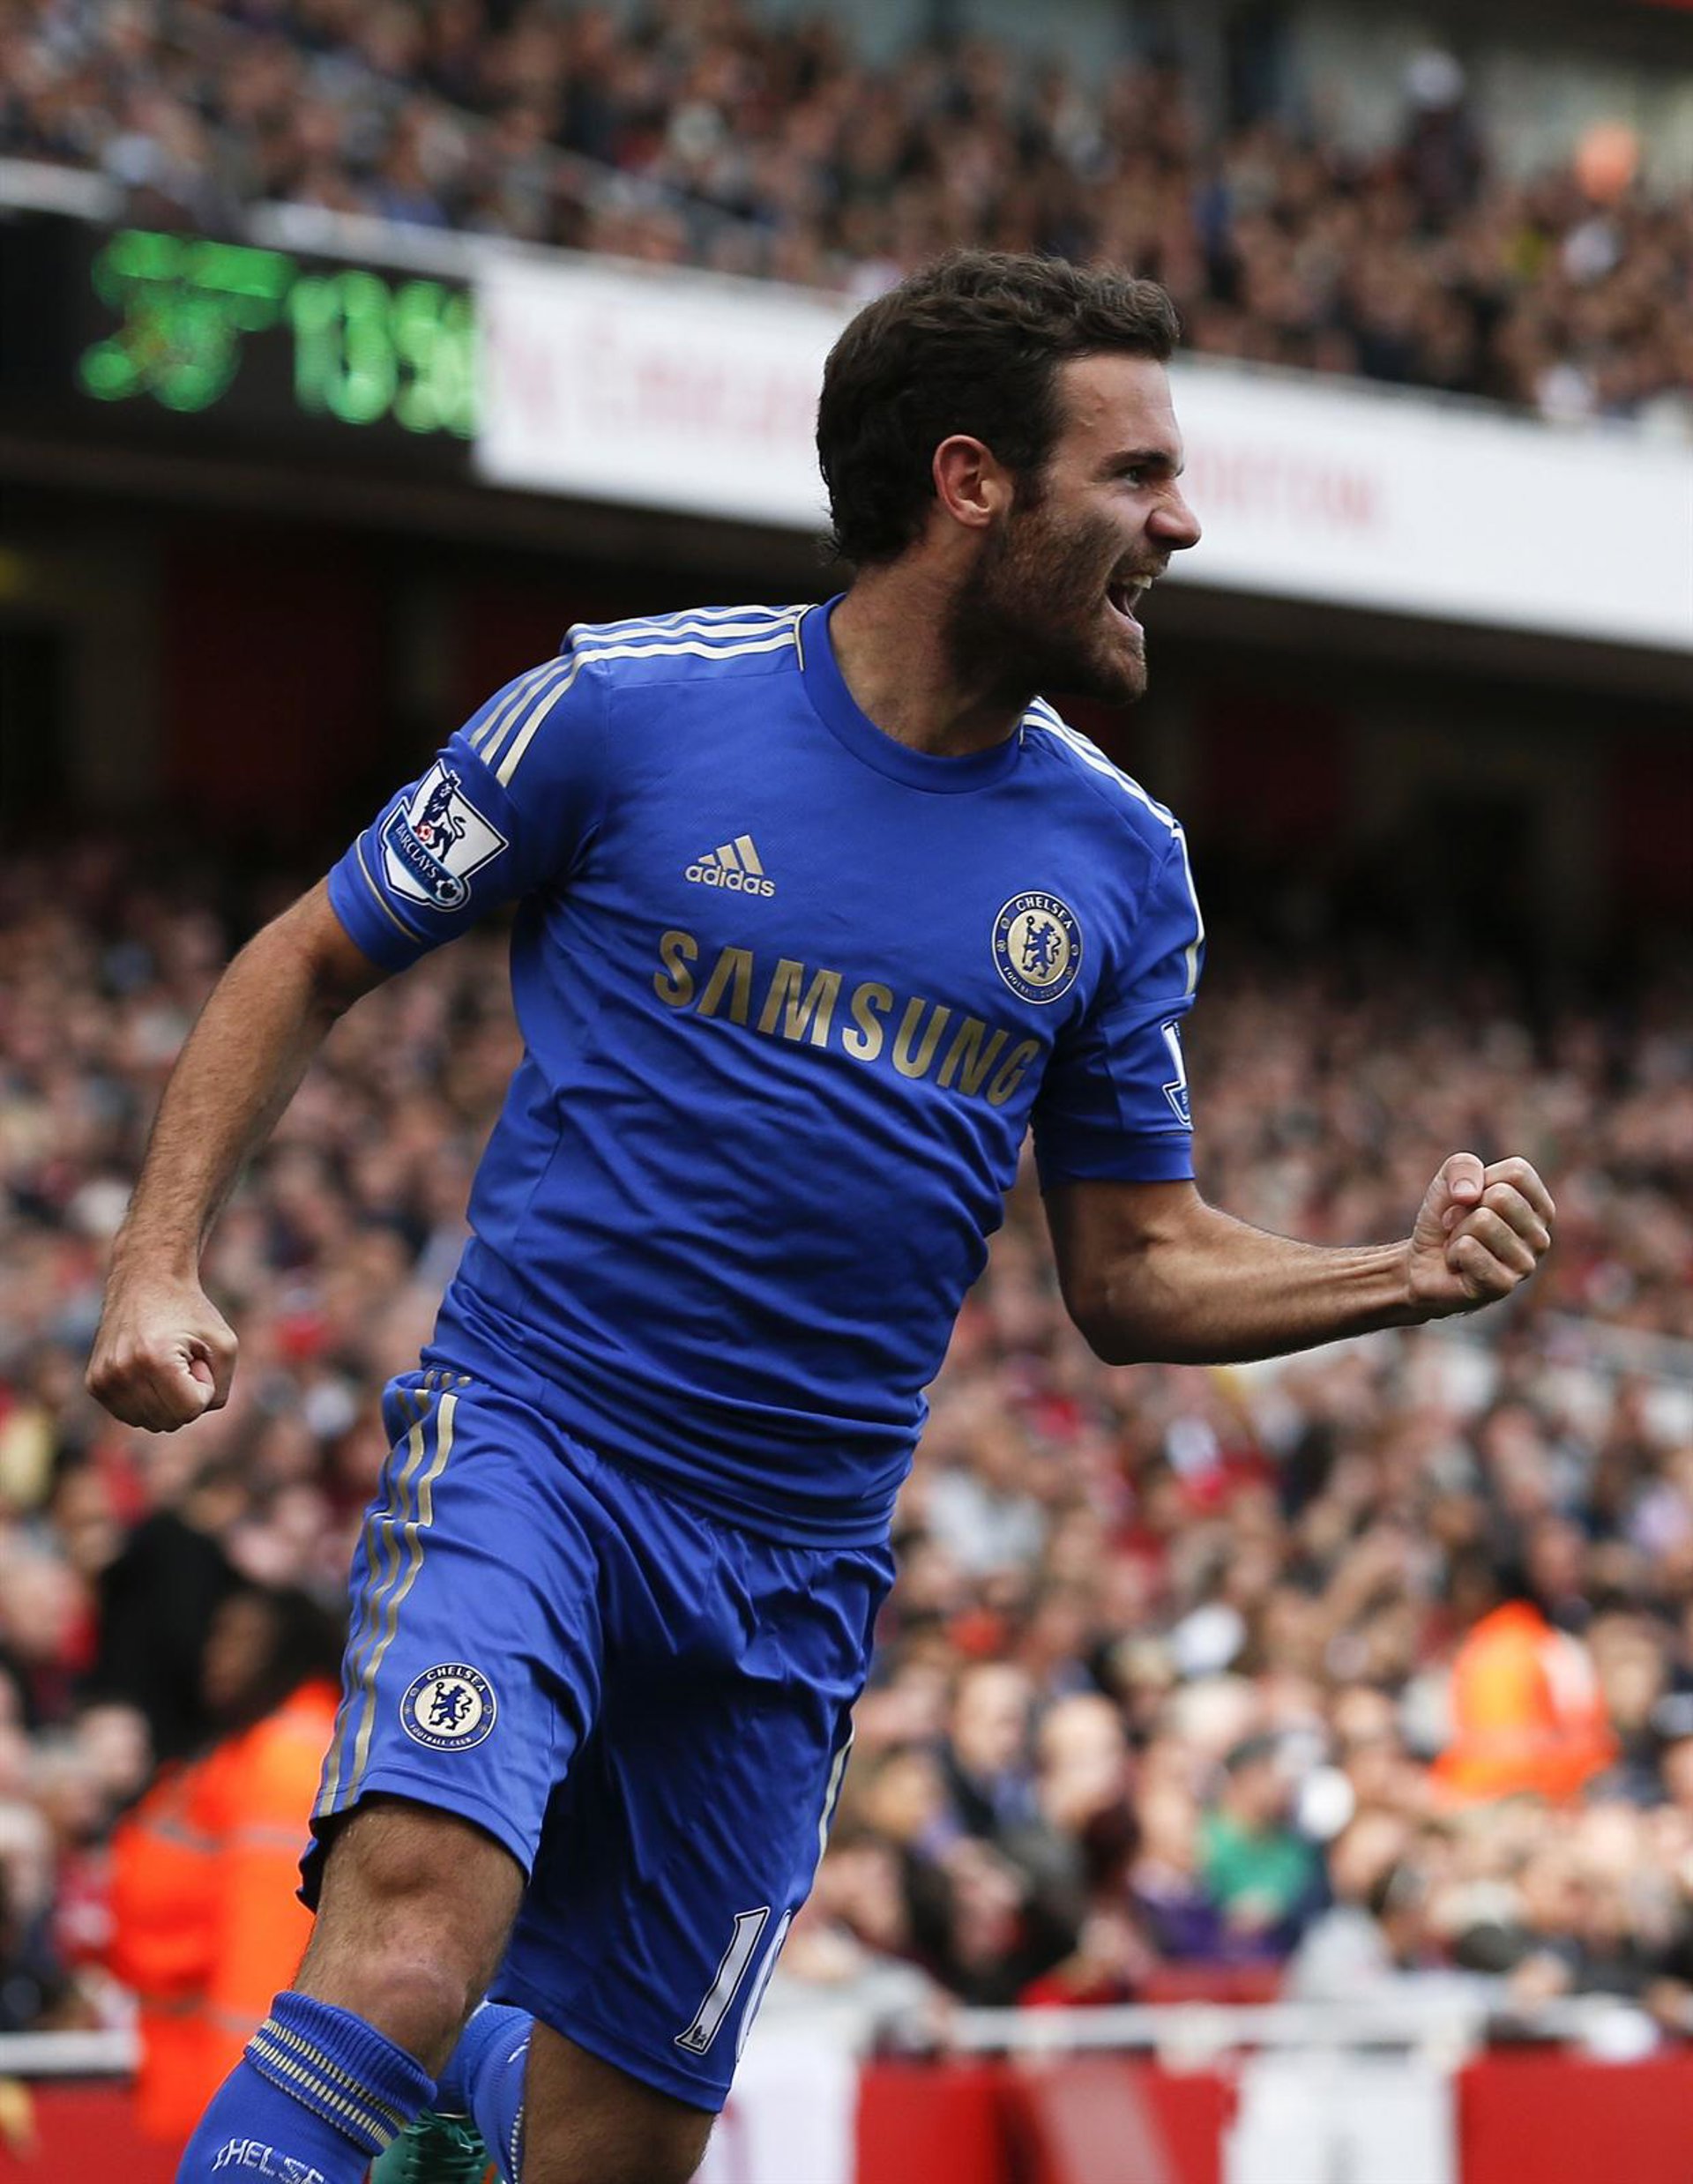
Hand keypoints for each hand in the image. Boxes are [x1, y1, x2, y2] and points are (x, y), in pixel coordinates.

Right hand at [86, 1264, 237, 1431]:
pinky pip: (132, 1415)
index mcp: (154, 1359)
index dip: (204, 1387)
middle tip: (183, 1359)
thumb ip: (221, 1390)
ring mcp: (103, 1380)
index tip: (198, 1358)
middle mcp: (121, 1372)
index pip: (191, 1410)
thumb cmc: (190, 1311)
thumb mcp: (224, 1345)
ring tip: (164, 1363)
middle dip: (186, 1394)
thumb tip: (193, 1414)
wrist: (145, 1280)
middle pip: (170, 1421)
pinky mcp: (94, 1384)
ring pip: (150, 1422)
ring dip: (166, 1399)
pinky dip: (148, 1400)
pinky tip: (148, 1369)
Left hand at [1407, 1152, 1554, 1318]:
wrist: (1422, 1265)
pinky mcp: (1503, 1285)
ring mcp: (1526, 1264)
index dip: (1481, 1181)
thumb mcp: (1449, 1180)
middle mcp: (1541, 1237)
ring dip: (1458, 1232)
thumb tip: (1470, 1195)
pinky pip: (1468, 1249)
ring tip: (1461, 1247)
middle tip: (1461, 1227)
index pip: (1518, 1173)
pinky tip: (1459, 1266)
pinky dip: (1453, 1253)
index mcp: (1539, 1208)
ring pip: (1483, 1222)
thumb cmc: (1446, 1221)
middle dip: (1467, 1208)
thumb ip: (1463, 1166)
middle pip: (1501, 1197)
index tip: (1471, 1201)